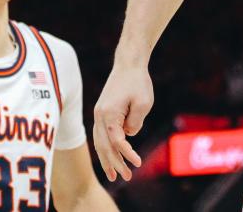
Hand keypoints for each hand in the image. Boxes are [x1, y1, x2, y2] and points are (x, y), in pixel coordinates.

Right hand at [92, 64, 152, 181]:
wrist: (128, 64)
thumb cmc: (137, 82)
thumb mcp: (143, 104)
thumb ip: (135, 123)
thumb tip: (129, 135)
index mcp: (108, 114)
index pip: (117, 141)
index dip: (127, 154)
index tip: (138, 163)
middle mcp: (99, 116)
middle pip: (105, 146)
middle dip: (115, 163)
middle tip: (126, 177)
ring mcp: (99, 114)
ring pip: (99, 142)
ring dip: (106, 159)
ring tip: (113, 175)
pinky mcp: (102, 112)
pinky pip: (100, 135)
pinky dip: (104, 148)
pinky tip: (110, 158)